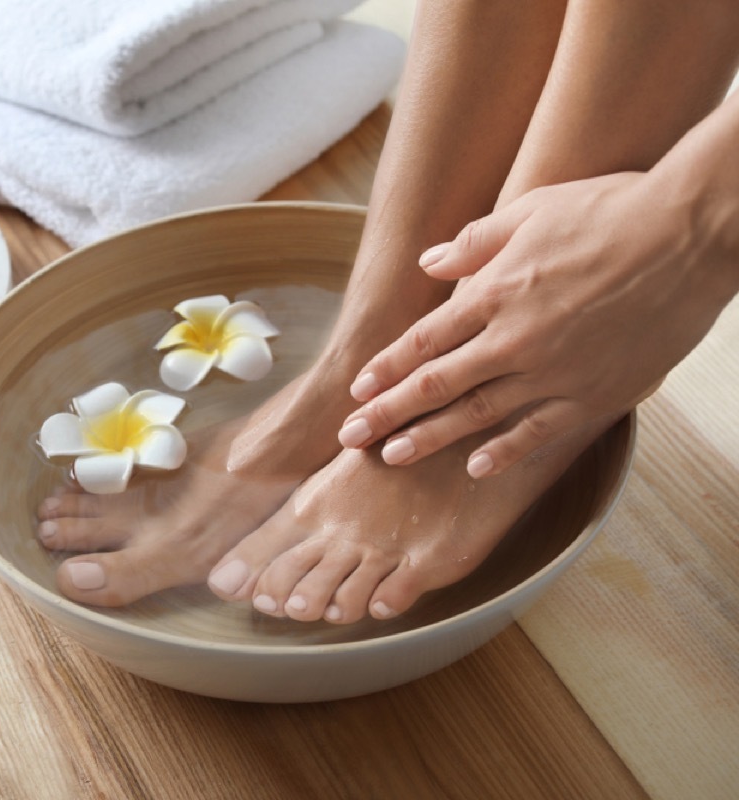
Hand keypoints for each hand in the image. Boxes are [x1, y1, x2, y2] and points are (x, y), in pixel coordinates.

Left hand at [336, 171, 735, 476]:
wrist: (690, 232)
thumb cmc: (611, 211)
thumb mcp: (531, 210)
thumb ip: (474, 243)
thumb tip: (429, 263)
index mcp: (494, 293)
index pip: (422, 341)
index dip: (386, 369)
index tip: (358, 390)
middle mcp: (513, 339)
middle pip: (435, 385)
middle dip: (387, 414)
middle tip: (350, 438)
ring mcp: (552, 371)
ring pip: (475, 415)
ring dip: (429, 439)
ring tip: (392, 458)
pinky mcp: (593, 393)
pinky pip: (538, 432)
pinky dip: (505, 452)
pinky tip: (476, 469)